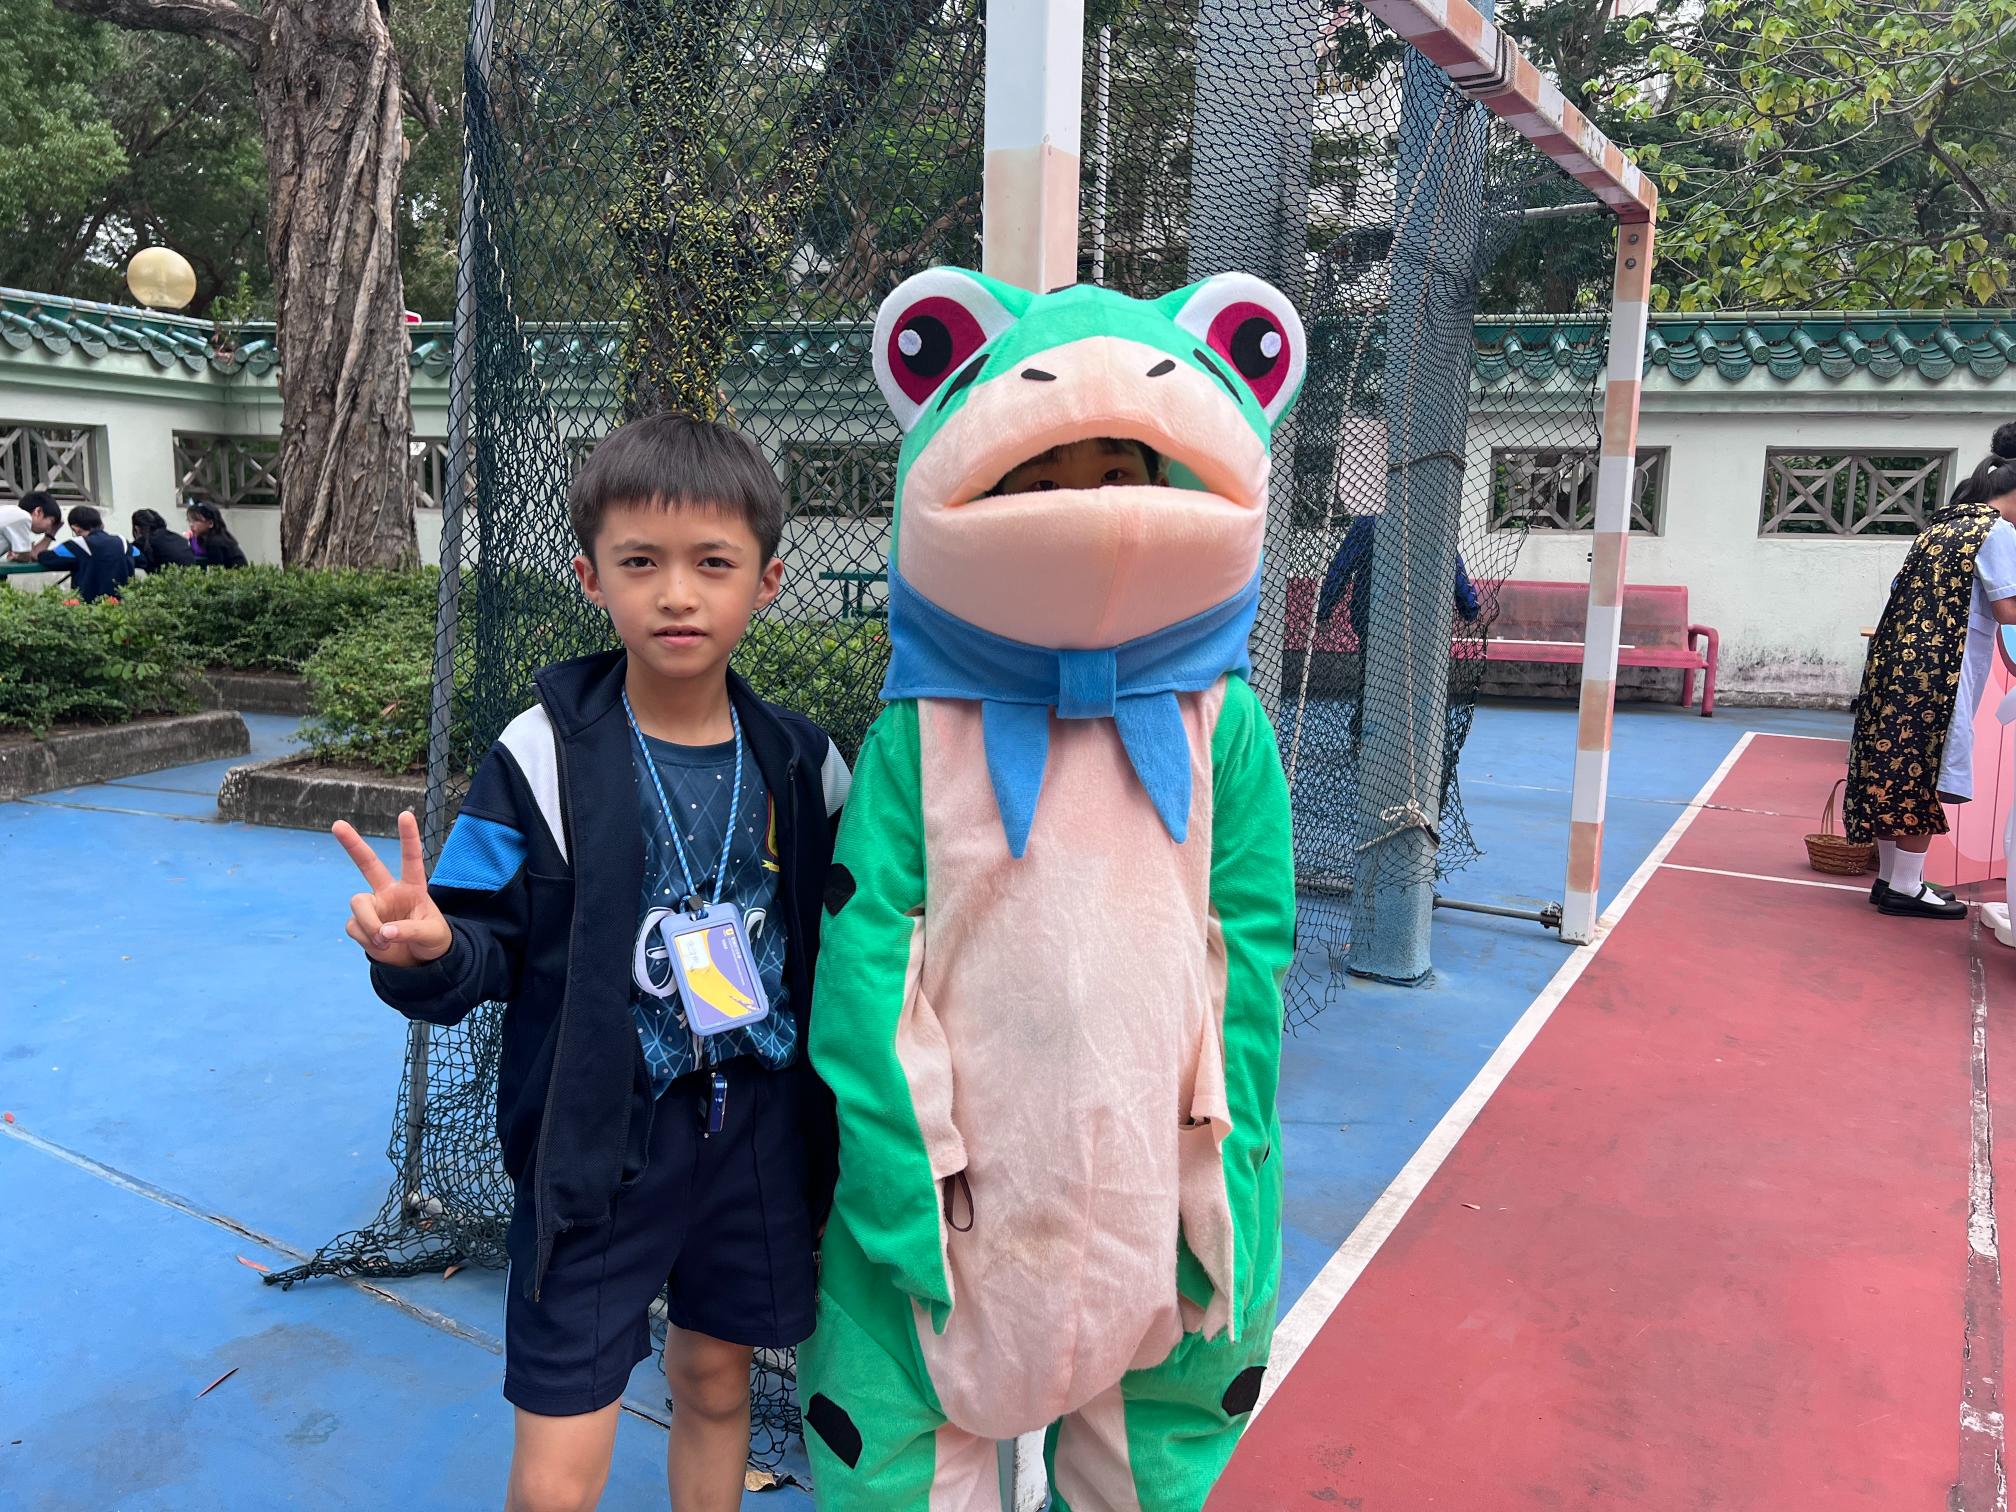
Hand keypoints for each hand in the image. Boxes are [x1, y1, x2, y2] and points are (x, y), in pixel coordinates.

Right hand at [334, 810, 452, 968]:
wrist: (418, 961)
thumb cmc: (432, 940)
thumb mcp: (431, 935)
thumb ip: (409, 931)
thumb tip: (384, 932)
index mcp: (412, 887)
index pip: (411, 859)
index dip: (409, 837)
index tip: (405, 814)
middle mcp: (389, 892)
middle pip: (367, 864)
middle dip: (352, 844)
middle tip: (337, 824)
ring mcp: (373, 907)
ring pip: (358, 904)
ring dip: (369, 923)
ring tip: (385, 939)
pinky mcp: (361, 924)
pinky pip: (353, 927)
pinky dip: (366, 939)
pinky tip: (380, 945)